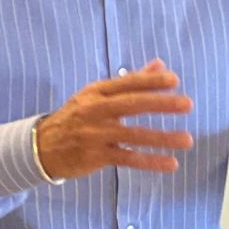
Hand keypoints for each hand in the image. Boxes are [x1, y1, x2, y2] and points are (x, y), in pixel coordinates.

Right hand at [33, 60, 193, 179]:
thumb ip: (131, 81)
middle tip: (188, 104)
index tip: (174, 80)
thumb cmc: (77, 117)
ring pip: (133, 135)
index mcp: (97, 92)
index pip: (127, 83)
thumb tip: (160, 64)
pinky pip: (128, 158)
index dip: (150, 81)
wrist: (41, 146)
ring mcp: (95, 134)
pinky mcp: (96, 156)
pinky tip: (171, 164)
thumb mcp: (97, 95)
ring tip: (188, 140)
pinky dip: (150, 161)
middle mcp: (95, 110)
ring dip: (162, 138)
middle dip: (161, 103)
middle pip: (132, 105)